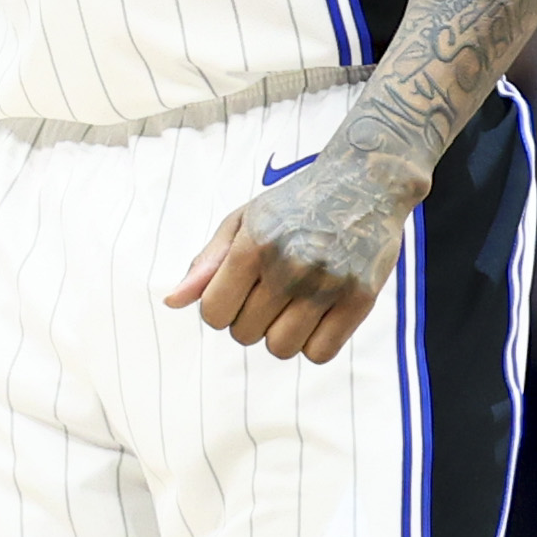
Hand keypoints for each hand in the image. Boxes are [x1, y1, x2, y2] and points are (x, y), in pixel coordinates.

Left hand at [164, 149, 419, 362]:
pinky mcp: (361, 298)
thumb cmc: (293, 205)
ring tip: (292, 306)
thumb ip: (206, 263)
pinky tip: (317, 317)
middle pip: (244, 334)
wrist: (364, 182)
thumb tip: (172, 303)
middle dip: (249, 319)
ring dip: (280, 335)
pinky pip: (320, 353)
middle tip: (270, 292)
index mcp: (254, 245)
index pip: (213, 313)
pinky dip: (313, 344)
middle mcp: (289, 265)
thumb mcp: (242, 221)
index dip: (219, 308)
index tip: (236, 292)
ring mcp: (328, 283)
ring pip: (281, 349)